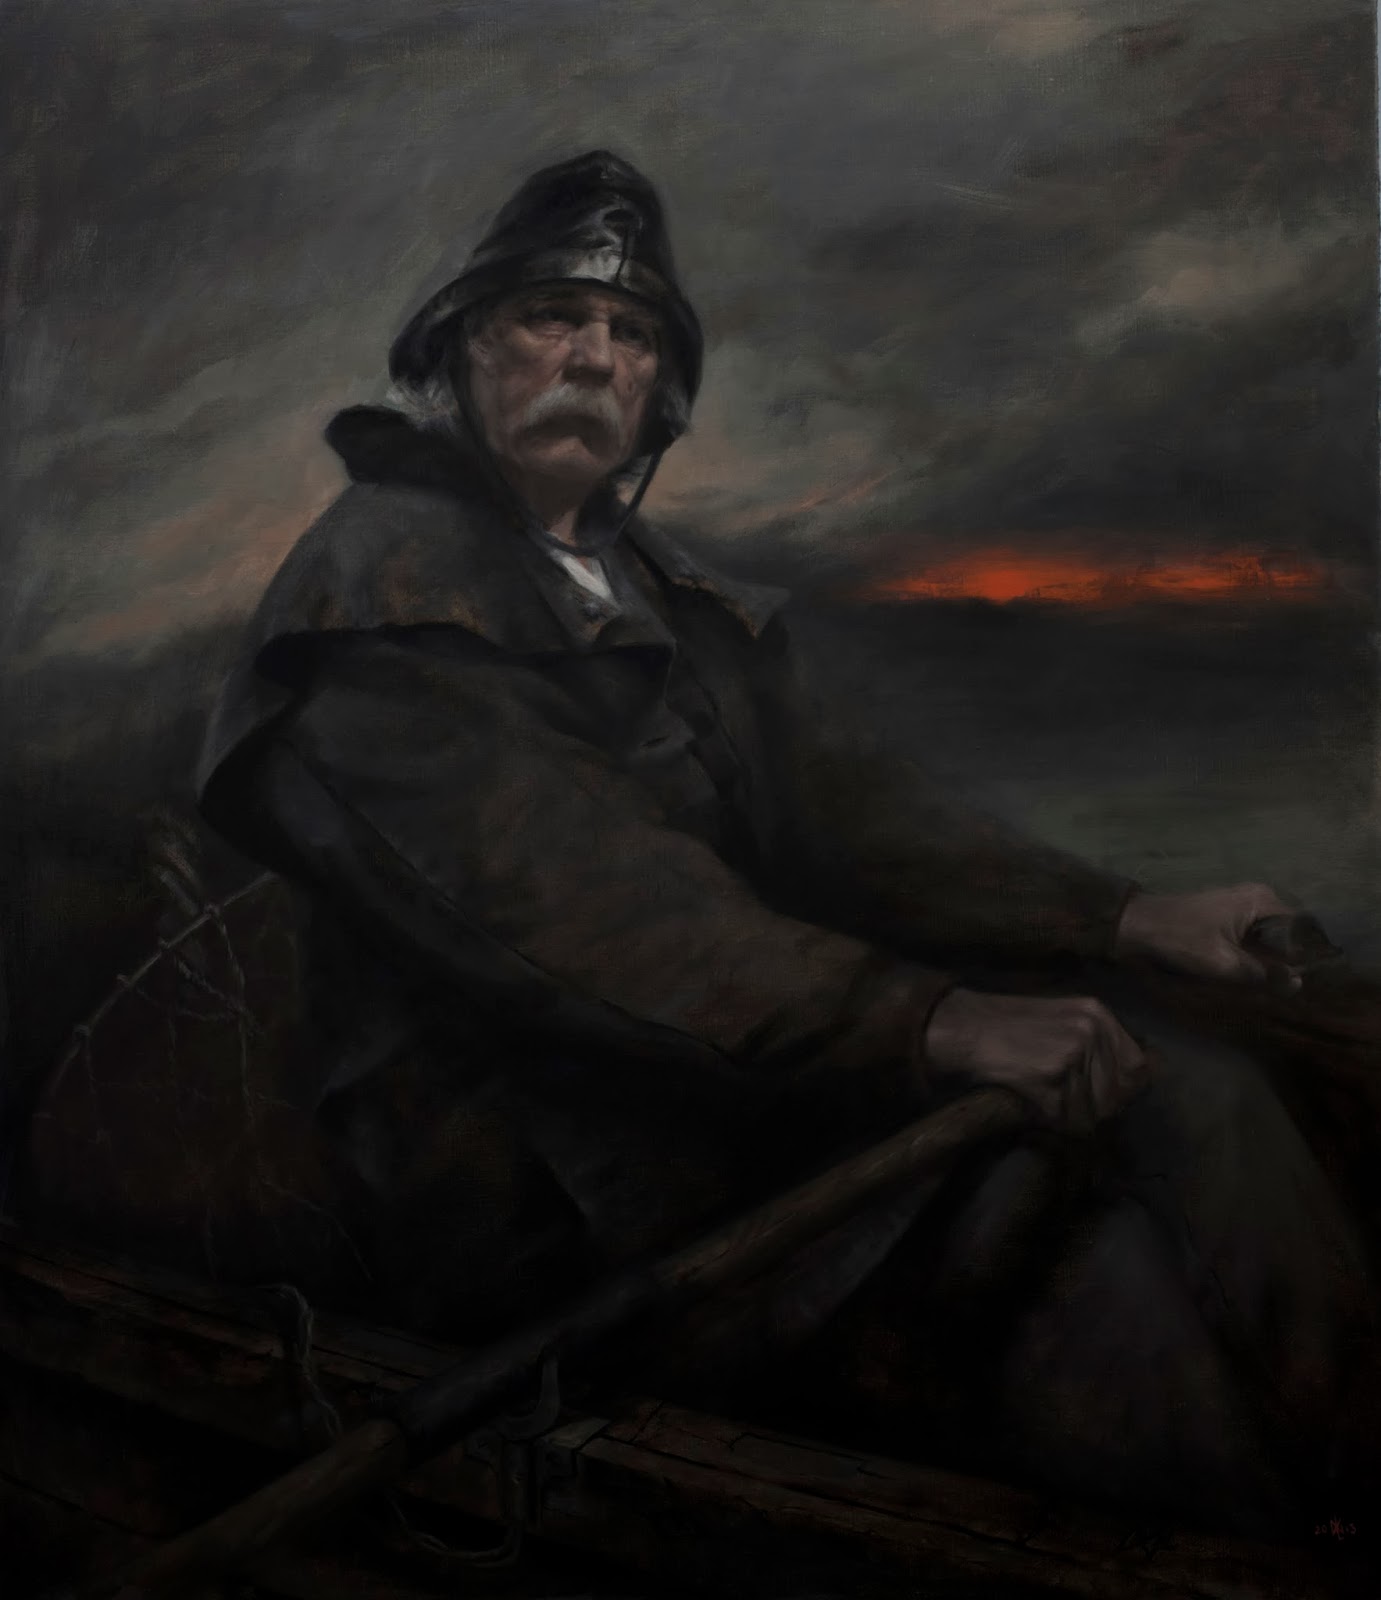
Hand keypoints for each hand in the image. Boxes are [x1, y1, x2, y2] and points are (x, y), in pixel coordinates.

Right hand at [922, 988, 1149, 1133]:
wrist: (963, 1028)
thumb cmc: (1008, 1027)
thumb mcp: (1064, 1021)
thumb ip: (1100, 1044)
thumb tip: (1139, 1079)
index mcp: (1098, 1014)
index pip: (1139, 1066)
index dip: (1123, 1090)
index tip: (1101, 1098)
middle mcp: (1091, 1029)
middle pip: (1117, 1095)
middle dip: (1095, 1108)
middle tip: (1064, 1102)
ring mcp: (1073, 1052)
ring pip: (1092, 1111)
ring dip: (1068, 1116)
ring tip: (1043, 1098)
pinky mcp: (1052, 1076)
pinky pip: (1064, 1118)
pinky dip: (1047, 1119)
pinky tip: (1030, 1101)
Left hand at [1112, 883, 1298, 988]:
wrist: (1138, 925)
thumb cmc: (1181, 938)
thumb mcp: (1224, 962)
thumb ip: (1263, 973)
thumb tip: (1299, 984)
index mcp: (1262, 900)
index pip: (1302, 928)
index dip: (1306, 955)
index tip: (1308, 979)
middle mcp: (1258, 897)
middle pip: (1287, 934)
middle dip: (1288, 959)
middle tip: (1289, 988)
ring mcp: (1243, 905)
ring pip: (1269, 938)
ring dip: (1270, 960)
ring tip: (1274, 985)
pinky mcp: (1228, 916)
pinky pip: (1253, 937)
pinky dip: (1254, 955)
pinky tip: (1254, 975)